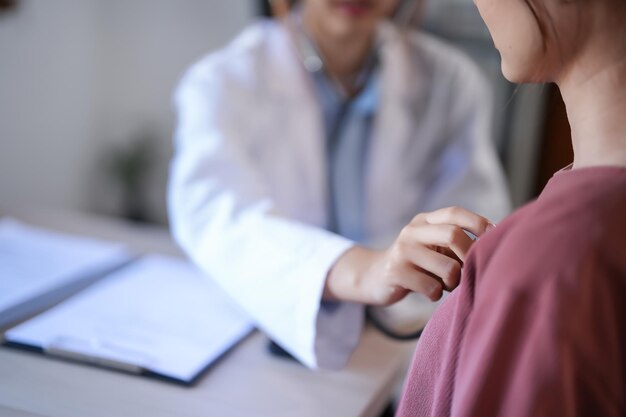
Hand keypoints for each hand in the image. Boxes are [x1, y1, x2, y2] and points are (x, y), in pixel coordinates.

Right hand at [324, 206, 493, 304]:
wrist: (374, 276)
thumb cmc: (416, 264)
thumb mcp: (431, 245)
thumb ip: (455, 240)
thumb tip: (495, 241)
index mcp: (424, 221)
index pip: (455, 213)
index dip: (478, 223)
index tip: (494, 237)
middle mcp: (412, 231)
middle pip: (453, 235)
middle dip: (468, 256)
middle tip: (468, 270)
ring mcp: (402, 251)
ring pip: (447, 267)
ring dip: (455, 282)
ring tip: (448, 285)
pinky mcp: (395, 273)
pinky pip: (431, 287)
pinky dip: (437, 294)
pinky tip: (430, 293)